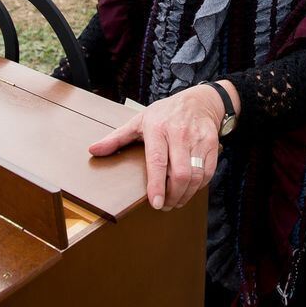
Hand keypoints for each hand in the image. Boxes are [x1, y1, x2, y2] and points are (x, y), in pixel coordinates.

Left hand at [89, 85, 225, 209]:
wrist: (199, 101)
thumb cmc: (165, 113)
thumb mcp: (139, 121)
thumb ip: (116, 138)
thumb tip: (93, 150)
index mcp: (157, 128)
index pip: (157, 161)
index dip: (157, 185)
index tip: (155, 203)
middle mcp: (179, 134)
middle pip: (180, 173)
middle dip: (173, 196)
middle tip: (164, 205)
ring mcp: (197, 139)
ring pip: (195, 176)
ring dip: (185, 195)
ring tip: (175, 200)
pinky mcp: (212, 144)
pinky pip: (208, 173)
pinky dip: (198, 187)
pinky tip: (189, 189)